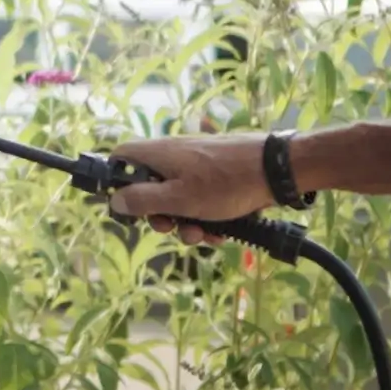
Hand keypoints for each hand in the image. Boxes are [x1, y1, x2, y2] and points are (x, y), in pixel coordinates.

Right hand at [107, 132, 273, 246]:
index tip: (128, 207)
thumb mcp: (179, 199)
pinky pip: (198, 198)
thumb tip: (114, 201)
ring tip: (203, 235)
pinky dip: (204, 216)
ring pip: (176, 198)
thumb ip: (144, 200)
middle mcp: (173, 156)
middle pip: (149, 186)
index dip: (117, 181)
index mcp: (158, 154)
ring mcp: (195, 166)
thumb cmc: (224, 183)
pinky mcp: (214, 175)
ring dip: (185, 222)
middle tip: (171, 228)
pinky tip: (220, 231)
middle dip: (159, 214)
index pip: (122, 157)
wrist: (275, 170)